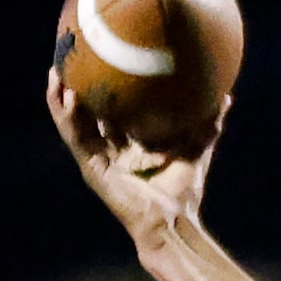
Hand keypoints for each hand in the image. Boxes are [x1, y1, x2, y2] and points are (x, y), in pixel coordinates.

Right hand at [45, 67, 225, 253]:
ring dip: (61, 97)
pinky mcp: (92, 169)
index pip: (111, 112)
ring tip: (55, 71)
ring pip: (72, 123)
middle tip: (70, 59)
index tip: (102, 59)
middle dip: (76, 87)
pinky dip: (68, 115)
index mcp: (129, 146)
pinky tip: (67, 93)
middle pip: (86, 113)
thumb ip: (208, 125)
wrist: (172, 222)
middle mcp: (110, 151)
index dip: (105, 88)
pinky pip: (75, 136)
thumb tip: (225, 97)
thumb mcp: (196, 149)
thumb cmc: (184, 193)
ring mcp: (98, 160)